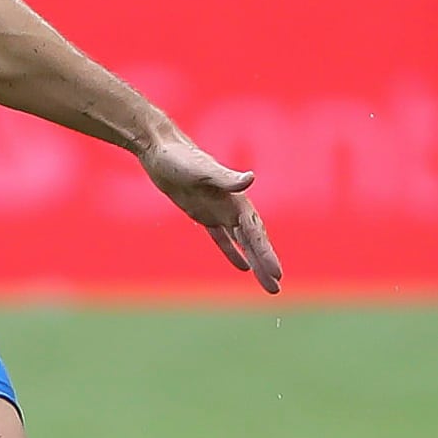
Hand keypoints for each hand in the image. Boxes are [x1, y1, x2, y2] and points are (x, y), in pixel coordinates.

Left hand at [139, 133, 281, 292]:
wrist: (160, 149)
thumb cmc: (179, 158)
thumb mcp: (201, 170)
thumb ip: (225, 177)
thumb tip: (250, 179)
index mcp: (236, 200)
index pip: (255, 233)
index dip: (265, 253)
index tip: (276, 274)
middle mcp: (232, 207)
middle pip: (253, 241)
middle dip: (265, 263)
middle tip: (275, 289)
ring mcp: (218, 210)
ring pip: (242, 241)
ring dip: (255, 261)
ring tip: (268, 283)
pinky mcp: (203, 213)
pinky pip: (221, 237)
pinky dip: (232, 251)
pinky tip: (242, 267)